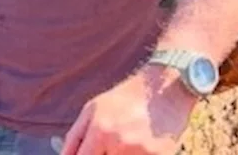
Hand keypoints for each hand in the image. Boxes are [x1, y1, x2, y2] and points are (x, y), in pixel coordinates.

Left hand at [60, 66, 197, 154]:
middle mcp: (119, 144)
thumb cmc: (124, 100)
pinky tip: (137, 147)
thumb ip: (75, 137)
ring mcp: (141, 153)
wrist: (163, 90)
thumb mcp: (92, 110)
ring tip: (124, 144)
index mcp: (100, 131)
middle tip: (107, 147)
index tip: (88, 154)